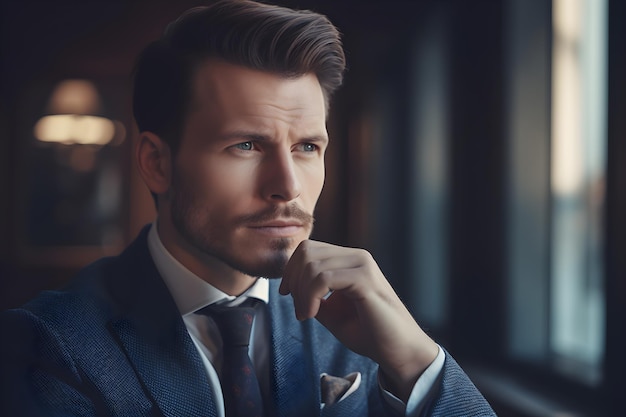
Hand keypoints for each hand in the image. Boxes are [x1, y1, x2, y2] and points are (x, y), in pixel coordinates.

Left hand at [279, 240, 438, 400]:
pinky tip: (311, 315)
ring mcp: (362, 265)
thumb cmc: (369, 333)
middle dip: (293, 281)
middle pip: (306, 251)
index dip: (290, 270)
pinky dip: (309, 297)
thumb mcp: (332, 311)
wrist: (399, 351)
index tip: (287, 295)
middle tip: (299, 309)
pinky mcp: (364, 279)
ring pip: (312, 264)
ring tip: (306, 315)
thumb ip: (313, 294)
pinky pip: (323, 278)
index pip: (308, 248)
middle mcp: (357, 256)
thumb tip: (291, 285)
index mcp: (350, 260)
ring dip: (300, 293)